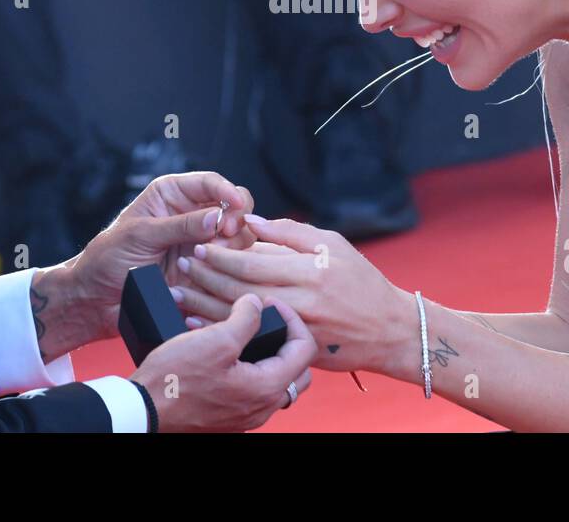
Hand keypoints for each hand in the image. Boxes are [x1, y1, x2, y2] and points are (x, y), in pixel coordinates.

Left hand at [34, 172, 257, 356]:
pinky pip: (230, 266)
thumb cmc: (108, 258)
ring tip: (210, 259)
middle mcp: (192, 215)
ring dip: (231, 247)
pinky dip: (228, 270)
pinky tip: (210, 277)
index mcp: (173, 195)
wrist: (98, 299)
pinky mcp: (205, 270)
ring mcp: (201, 243)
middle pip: (235, 206)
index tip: (237, 205)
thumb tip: (217, 216)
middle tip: (225, 235)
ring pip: (239, 237)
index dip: (228, 191)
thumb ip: (179, 225)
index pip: (211, 183)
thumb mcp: (140, 235)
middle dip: (235, 219)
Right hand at [131, 293, 315, 431]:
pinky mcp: (228, 416)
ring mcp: (245, 415)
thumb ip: (246, 318)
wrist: (144, 411)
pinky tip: (228, 354)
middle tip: (268, 319)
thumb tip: (258, 304)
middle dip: (288, 339)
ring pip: (275, 381)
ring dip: (269, 354)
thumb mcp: (216, 339)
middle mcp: (262, 408)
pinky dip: (250, 369)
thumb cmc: (176, 380)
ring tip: (247, 333)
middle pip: (297, 370)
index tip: (270, 303)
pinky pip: (252, 391)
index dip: (293, 318)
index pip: (306, 349)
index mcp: (267, 388)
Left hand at [178, 215, 412, 374]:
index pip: (251, 264)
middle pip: (239, 292)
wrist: (388, 329)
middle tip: (183, 265)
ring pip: (240, 318)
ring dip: (205, 305)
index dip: (221, 256)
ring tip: (180, 292)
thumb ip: (289, 232)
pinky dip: (223, 331)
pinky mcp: (295, 350)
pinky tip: (200, 323)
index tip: (200, 246)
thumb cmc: (359, 279)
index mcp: (308, 271)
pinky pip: (251, 339)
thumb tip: (250, 219)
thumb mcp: (331, 244)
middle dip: (206, 277)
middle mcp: (301, 303)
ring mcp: (297, 330)